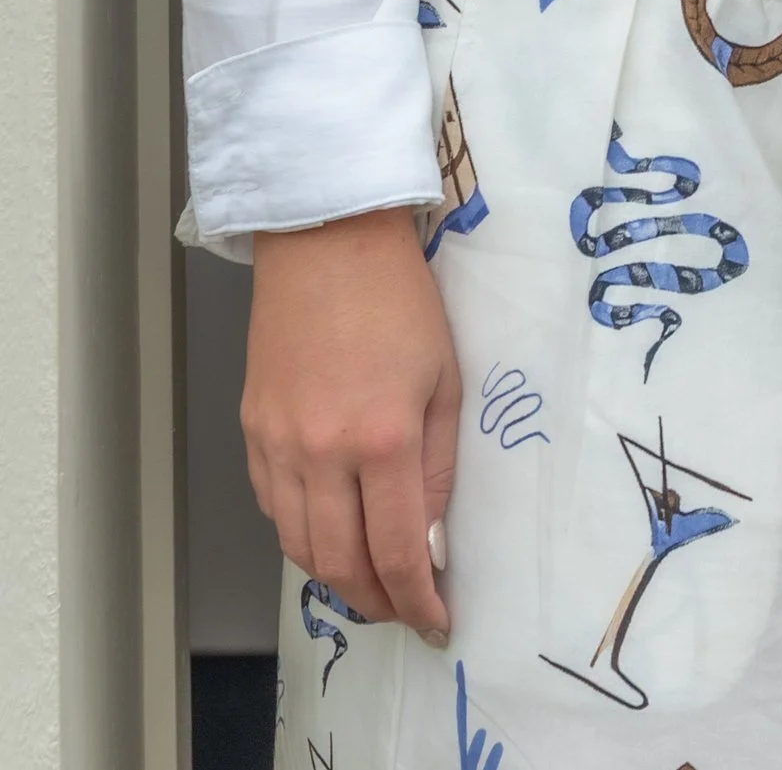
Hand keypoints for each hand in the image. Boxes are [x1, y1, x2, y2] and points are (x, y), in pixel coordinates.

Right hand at [243, 209, 458, 640]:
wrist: (329, 241)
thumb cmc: (402, 299)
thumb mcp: (446, 378)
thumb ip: (438, 466)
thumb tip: (431, 537)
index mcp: (383, 439)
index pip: (397, 551)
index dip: (417, 601)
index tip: (436, 622)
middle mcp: (323, 453)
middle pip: (340, 564)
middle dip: (375, 601)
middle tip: (403, 611)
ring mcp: (279, 444)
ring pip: (299, 546)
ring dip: (335, 576)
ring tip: (370, 581)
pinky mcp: (253, 430)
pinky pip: (274, 507)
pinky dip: (302, 534)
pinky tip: (330, 530)